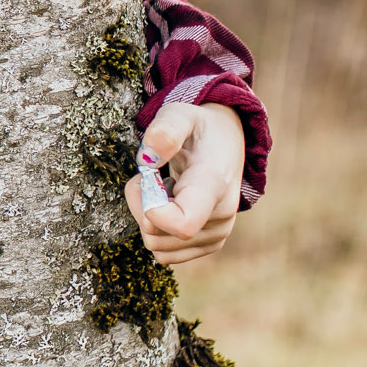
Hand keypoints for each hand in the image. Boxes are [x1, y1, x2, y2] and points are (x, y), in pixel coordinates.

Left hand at [123, 102, 244, 264]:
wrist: (226, 142)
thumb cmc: (198, 128)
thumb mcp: (180, 114)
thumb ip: (164, 131)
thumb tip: (146, 159)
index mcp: (213, 186)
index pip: (182, 225)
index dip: (149, 210)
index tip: (146, 178)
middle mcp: (220, 218)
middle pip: (155, 236)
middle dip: (140, 205)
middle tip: (151, 175)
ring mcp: (216, 236)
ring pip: (156, 246)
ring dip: (146, 217)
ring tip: (163, 188)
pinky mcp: (209, 245)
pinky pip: (164, 252)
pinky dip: (157, 229)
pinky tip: (169, 204)